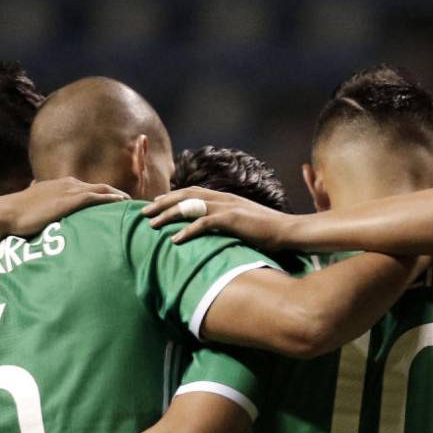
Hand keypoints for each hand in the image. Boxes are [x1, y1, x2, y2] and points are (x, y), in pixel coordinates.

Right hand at [0, 177, 125, 234]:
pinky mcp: (70, 199)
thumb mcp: (32, 204)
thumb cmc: (17, 213)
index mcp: (60, 185)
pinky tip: (122, 204)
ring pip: (102, 190)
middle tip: (131, 203)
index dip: (103, 194)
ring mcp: (69, 190)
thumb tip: (36, 196)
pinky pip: (97, 197)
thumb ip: (39, 200)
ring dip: (118, 196)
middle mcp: (67, 183)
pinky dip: (111, 199)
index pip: (88, 188)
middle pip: (99, 187)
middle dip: (116, 194)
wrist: (6, 213)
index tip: (115, 201)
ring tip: (133, 204)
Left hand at [142, 187, 291, 246]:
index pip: (193, 192)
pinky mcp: (232, 219)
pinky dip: (187, 231)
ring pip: (189, 207)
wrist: (289, 231)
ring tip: (151, 224)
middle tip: (144, 212)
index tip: (156, 203)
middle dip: (162, 203)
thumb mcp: (245, 223)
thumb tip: (217, 231)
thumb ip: (229, 222)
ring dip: (168, 215)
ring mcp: (227, 206)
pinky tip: (174, 240)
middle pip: (185, 196)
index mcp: (225, 197)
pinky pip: (203, 223)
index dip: (172, 197)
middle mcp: (223, 197)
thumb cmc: (269, 231)